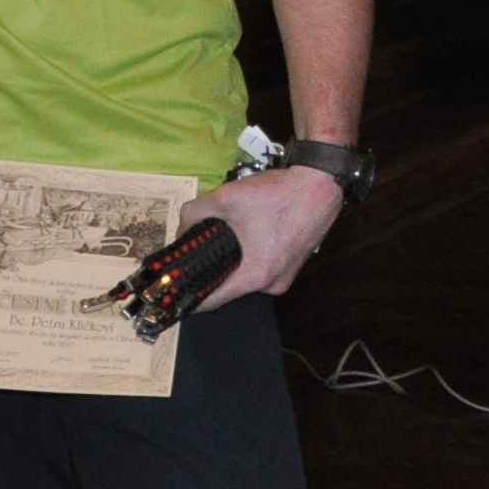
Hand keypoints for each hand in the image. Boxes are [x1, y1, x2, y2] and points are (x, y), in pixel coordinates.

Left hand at [181, 163, 344, 306]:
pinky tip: (241, 239)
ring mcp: (284, 278)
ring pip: (243, 278)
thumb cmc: (274, 194)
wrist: (320, 185)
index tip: (168, 291)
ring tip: (217, 241)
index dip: (185, 297)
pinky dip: (246, 259)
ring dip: (228, 263)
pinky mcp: (292, 268)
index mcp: (254, 276)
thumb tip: (182, 231)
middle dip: (207, 273)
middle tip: (190, 255)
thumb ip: (193, 215)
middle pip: (226, 288)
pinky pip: (259, 270)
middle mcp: (271, 285)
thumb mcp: (223, 198)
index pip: (210, 303)